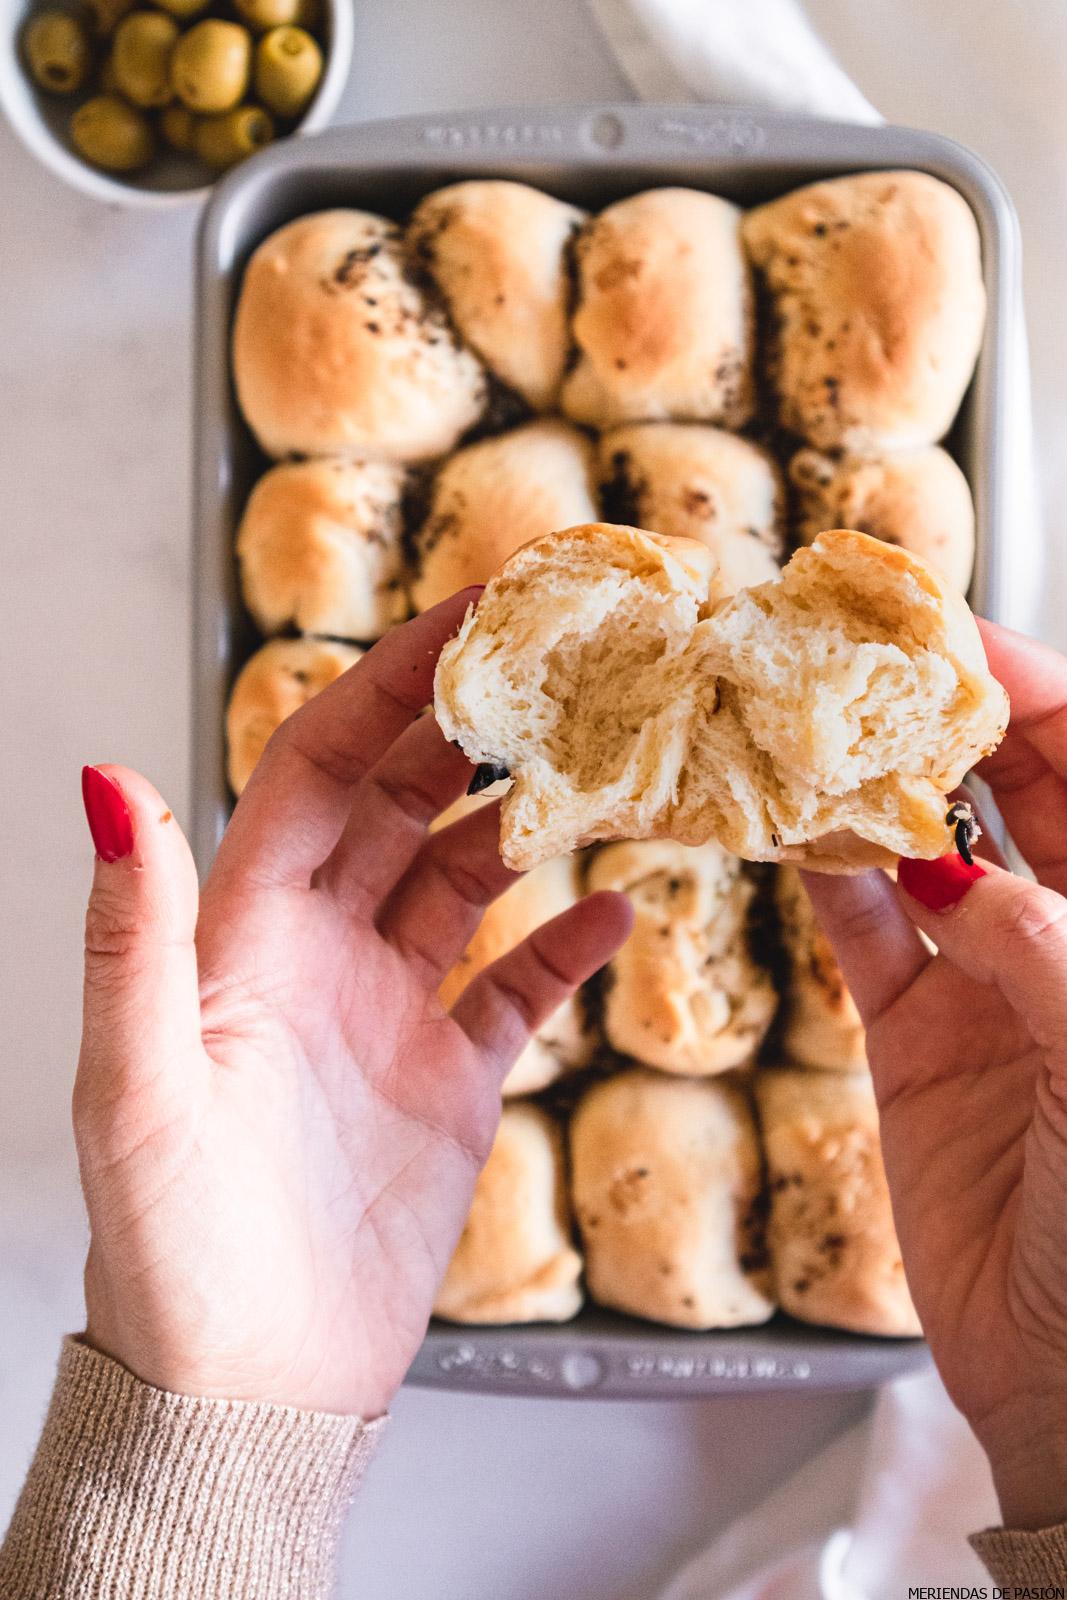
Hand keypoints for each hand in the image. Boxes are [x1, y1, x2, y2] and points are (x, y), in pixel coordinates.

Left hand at [74, 593, 631, 1419]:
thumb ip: (132, 934)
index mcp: (243, 933)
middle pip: (405, 799)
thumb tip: (108, 779)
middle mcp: (319, 952)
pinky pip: (517, 986)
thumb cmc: (173, 1252)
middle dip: (473, 723)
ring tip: (606, 762)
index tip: (471, 615)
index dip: (392, 684)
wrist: (250, 1393)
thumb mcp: (137, 1088)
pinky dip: (566, 944)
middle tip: (562, 656)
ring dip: (528, 817)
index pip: (325, 767)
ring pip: (467, 876)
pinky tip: (618, 912)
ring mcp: (388, 1012)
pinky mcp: (448, 1081)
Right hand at [804, 619, 1066, 1530]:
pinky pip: (866, 938)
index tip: (951, 632)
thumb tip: (962, 882)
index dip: (1032, 690)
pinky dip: (828, 883)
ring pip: (925, 853)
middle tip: (852, 664)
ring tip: (802, 729)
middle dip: (937, 720)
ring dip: (868, 792)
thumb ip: (1048, 958)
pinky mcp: (917, 1039)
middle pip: (1009, 790)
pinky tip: (790, 834)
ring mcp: (992, 983)